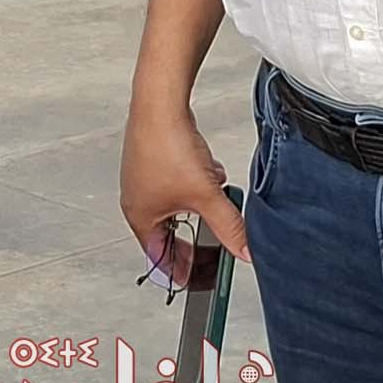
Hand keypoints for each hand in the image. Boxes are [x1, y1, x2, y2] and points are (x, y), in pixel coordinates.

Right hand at [120, 100, 246, 276]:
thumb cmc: (166, 146)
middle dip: (195, 235)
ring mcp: (143, 180)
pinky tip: (210, 171)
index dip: (182, 271)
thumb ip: (228, 226)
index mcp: (141, 218)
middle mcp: (137, 201)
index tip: (199, 281)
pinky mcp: (153, 161)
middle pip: (169, 234)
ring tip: (214, 197)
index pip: (160, 259)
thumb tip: (245, 250)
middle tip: (214, 247)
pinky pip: (179, 183)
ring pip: (177, 205)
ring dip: (199, 205)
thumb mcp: (206, 195)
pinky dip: (196, 182)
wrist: (160, 101)